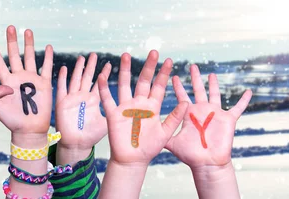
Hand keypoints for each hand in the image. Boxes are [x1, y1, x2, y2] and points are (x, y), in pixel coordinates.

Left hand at [0, 25, 52, 135]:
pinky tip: (47, 47)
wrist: (28, 130)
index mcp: (6, 82)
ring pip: (30, 57)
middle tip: (9, 28)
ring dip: (29, 44)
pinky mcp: (43, 84)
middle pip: (15, 55)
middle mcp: (18, 77)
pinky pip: (46, 68)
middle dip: (12, 41)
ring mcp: (31, 79)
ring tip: (27, 30)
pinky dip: (47, 58)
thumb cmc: (12, 121)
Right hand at [55, 53, 109, 151]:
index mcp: (94, 100)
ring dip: (78, 69)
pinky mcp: (62, 103)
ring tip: (82, 58)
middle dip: (91, 66)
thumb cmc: (91, 136)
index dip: (104, 73)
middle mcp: (83, 97)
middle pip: (87, 77)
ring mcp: (72, 99)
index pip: (100, 83)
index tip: (110, 63)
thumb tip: (134, 110)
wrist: (76, 145)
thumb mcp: (108, 122)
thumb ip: (118, 114)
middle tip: (95, 54)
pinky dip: (62, 78)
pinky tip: (64, 68)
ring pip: (75, 79)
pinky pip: (62, 88)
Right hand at [97, 50, 187, 164]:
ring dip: (125, 70)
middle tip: (154, 51)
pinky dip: (104, 89)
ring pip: (125, 85)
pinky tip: (102, 76)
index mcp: (152, 107)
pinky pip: (107, 99)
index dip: (164, 74)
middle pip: (143, 81)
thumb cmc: (149, 148)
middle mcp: (139, 104)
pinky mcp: (113, 115)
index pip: (159, 86)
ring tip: (126, 55)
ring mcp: (125, 107)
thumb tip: (186, 101)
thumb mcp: (166, 133)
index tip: (169, 60)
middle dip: (148, 67)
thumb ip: (175, 117)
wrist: (132, 161)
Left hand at [166, 65, 251, 167]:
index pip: (182, 96)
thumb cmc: (190, 155)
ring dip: (214, 84)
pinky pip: (238, 108)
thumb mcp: (172, 142)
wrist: (207, 163)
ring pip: (215, 94)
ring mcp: (215, 114)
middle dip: (195, 78)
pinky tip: (249, 91)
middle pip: (198, 90)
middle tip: (192, 66)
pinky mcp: (228, 119)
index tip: (172, 75)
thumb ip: (162, 133)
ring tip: (211, 73)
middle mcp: (201, 111)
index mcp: (188, 114)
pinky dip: (244, 100)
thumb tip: (146, 129)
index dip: (177, 86)